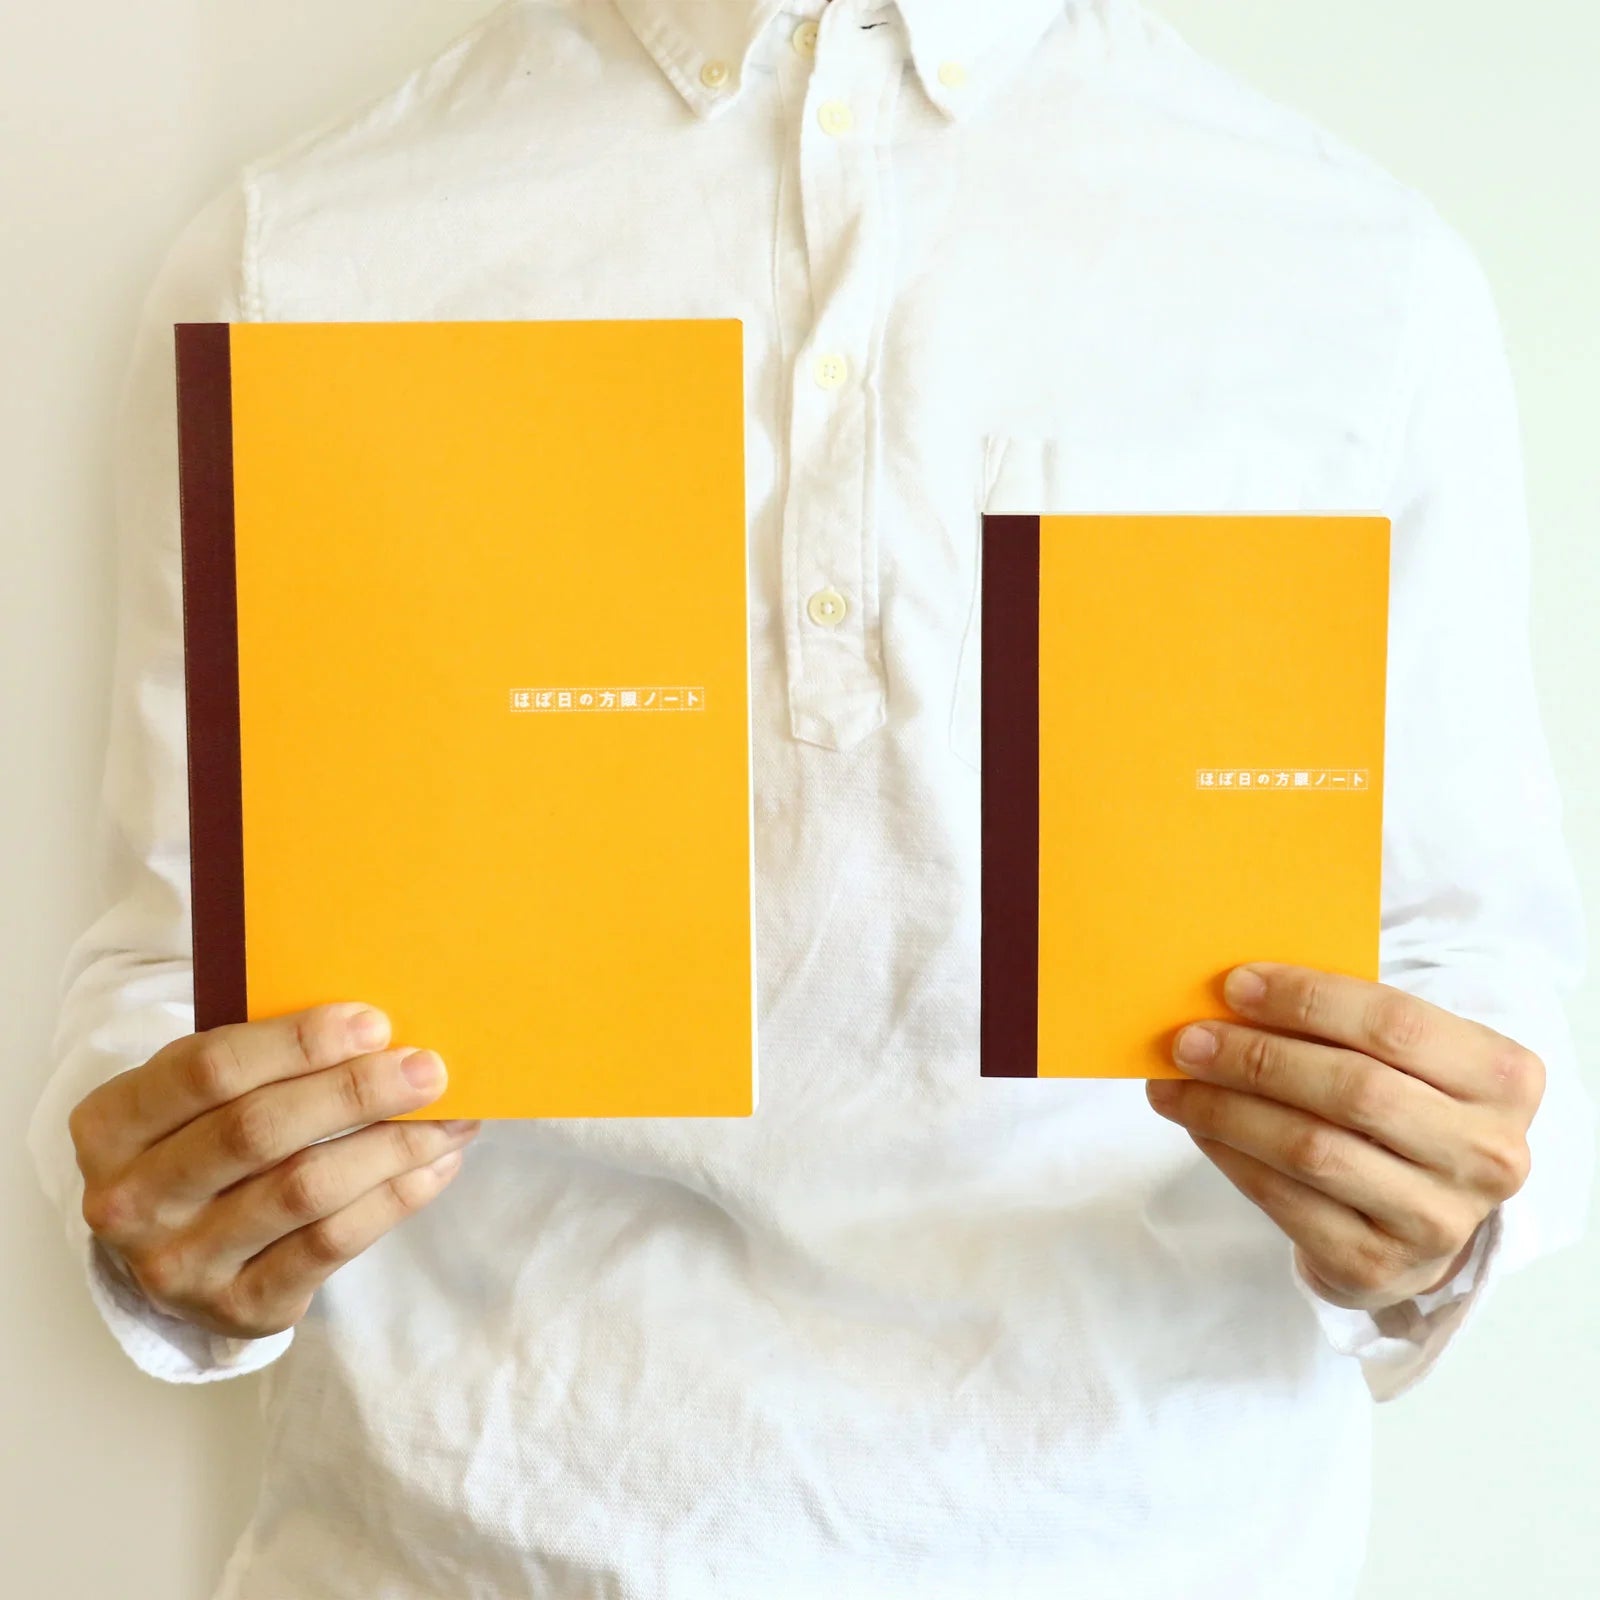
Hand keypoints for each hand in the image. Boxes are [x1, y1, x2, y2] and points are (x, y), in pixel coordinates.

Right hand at [68, 1002, 481, 1341]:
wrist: (174, 1245)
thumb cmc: (203, 1138)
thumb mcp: (199, 1092)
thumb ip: (263, 1059)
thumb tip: (382, 1032)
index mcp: (112, 1124)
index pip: (209, 1069)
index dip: (298, 1042)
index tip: (375, 1023)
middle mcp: (133, 1201)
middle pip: (259, 1130)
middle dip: (356, 1092)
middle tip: (428, 1070)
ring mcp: (180, 1264)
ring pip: (305, 1189)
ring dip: (392, 1146)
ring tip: (450, 1117)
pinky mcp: (239, 1306)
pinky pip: (332, 1244)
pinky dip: (395, 1198)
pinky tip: (433, 1165)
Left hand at [1145, 962, 1543, 1312]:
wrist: (1420, 1216)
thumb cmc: (1401, 1106)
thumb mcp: (1404, 1059)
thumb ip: (1343, 1023)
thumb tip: (1231, 995)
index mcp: (1502, 1077)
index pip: (1395, 1024)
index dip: (1308, 1000)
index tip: (1235, 985)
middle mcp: (1486, 1152)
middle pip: (1352, 1089)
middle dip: (1256, 1057)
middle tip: (1189, 1040)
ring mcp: (1438, 1218)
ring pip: (1311, 1149)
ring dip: (1227, 1109)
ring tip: (1173, 1083)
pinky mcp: (1380, 1265)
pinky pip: (1285, 1201)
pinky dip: (1229, 1156)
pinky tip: (1197, 1127)